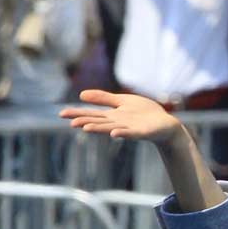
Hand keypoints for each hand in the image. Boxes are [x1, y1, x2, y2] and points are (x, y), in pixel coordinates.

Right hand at [60, 89, 184, 144]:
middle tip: (70, 122)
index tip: (61, 114)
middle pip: (98, 122)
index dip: (77, 114)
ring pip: (110, 128)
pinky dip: (122, 133)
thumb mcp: (122, 101)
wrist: (166, 124)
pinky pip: (130, 133)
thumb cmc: (145, 113)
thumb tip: (81, 95)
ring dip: (99, 129)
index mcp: (112, 116)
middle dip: (85, 122)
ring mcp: (129, 129)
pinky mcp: (141, 132)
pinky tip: (114, 133)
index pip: (92, 114)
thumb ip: (103, 98)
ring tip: (86, 128)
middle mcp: (117, 123)